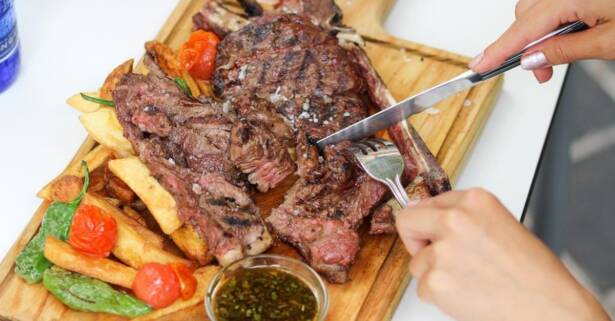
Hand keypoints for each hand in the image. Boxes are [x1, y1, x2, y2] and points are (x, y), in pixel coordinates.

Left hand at [396, 188, 609, 320]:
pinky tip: (467, 294)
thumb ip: (464, 216)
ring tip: (469, 280)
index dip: (429, 222)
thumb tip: (427, 215)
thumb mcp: (500, 224)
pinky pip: (423, 289)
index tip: (433, 232)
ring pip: (417, 263)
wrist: (550, 307)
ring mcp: (443, 251)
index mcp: (474, 201)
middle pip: (407, 223)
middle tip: (437, 256)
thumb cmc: (533, 273)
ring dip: (435, 274)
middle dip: (416, 241)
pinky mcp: (436, 282)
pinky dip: (440, 297)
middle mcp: (455, 220)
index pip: (427, 203)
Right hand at [469, 0, 614, 82]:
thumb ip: (565, 50)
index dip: (498, 50)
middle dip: (525, 47)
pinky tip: (565, 36)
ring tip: (556, 59)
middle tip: (540, 73)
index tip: (479, 66)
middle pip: (525, 16)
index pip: (523, 29)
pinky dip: (552, 21)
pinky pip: (552, 4)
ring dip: (538, 35)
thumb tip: (532, 59)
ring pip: (537, 10)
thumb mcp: (609, 42)